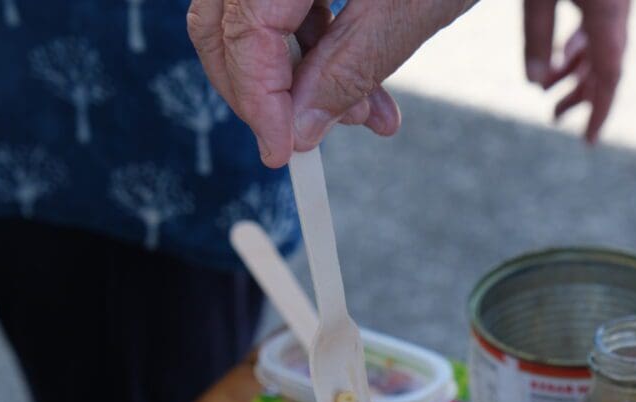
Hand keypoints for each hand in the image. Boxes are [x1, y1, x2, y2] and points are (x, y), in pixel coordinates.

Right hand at [187, 0, 476, 167]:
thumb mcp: (413, 3)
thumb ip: (349, 70)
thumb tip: (298, 132)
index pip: (244, 32)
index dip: (258, 100)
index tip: (281, 151)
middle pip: (221, 25)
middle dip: (265, 92)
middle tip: (309, 135)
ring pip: (241, 17)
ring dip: (292, 74)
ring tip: (362, 110)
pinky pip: (270, 0)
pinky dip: (307, 42)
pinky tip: (354, 76)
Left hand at [524, 0, 631, 142]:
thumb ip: (536, 36)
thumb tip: (534, 83)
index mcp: (608, 13)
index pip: (610, 73)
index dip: (601, 110)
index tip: (589, 140)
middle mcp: (620, 8)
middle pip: (606, 64)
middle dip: (580, 95)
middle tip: (553, 117)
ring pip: (601, 47)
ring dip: (575, 72)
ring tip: (545, 89)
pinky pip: (598, 28)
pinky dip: (578, 48)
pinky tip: (560, 58)